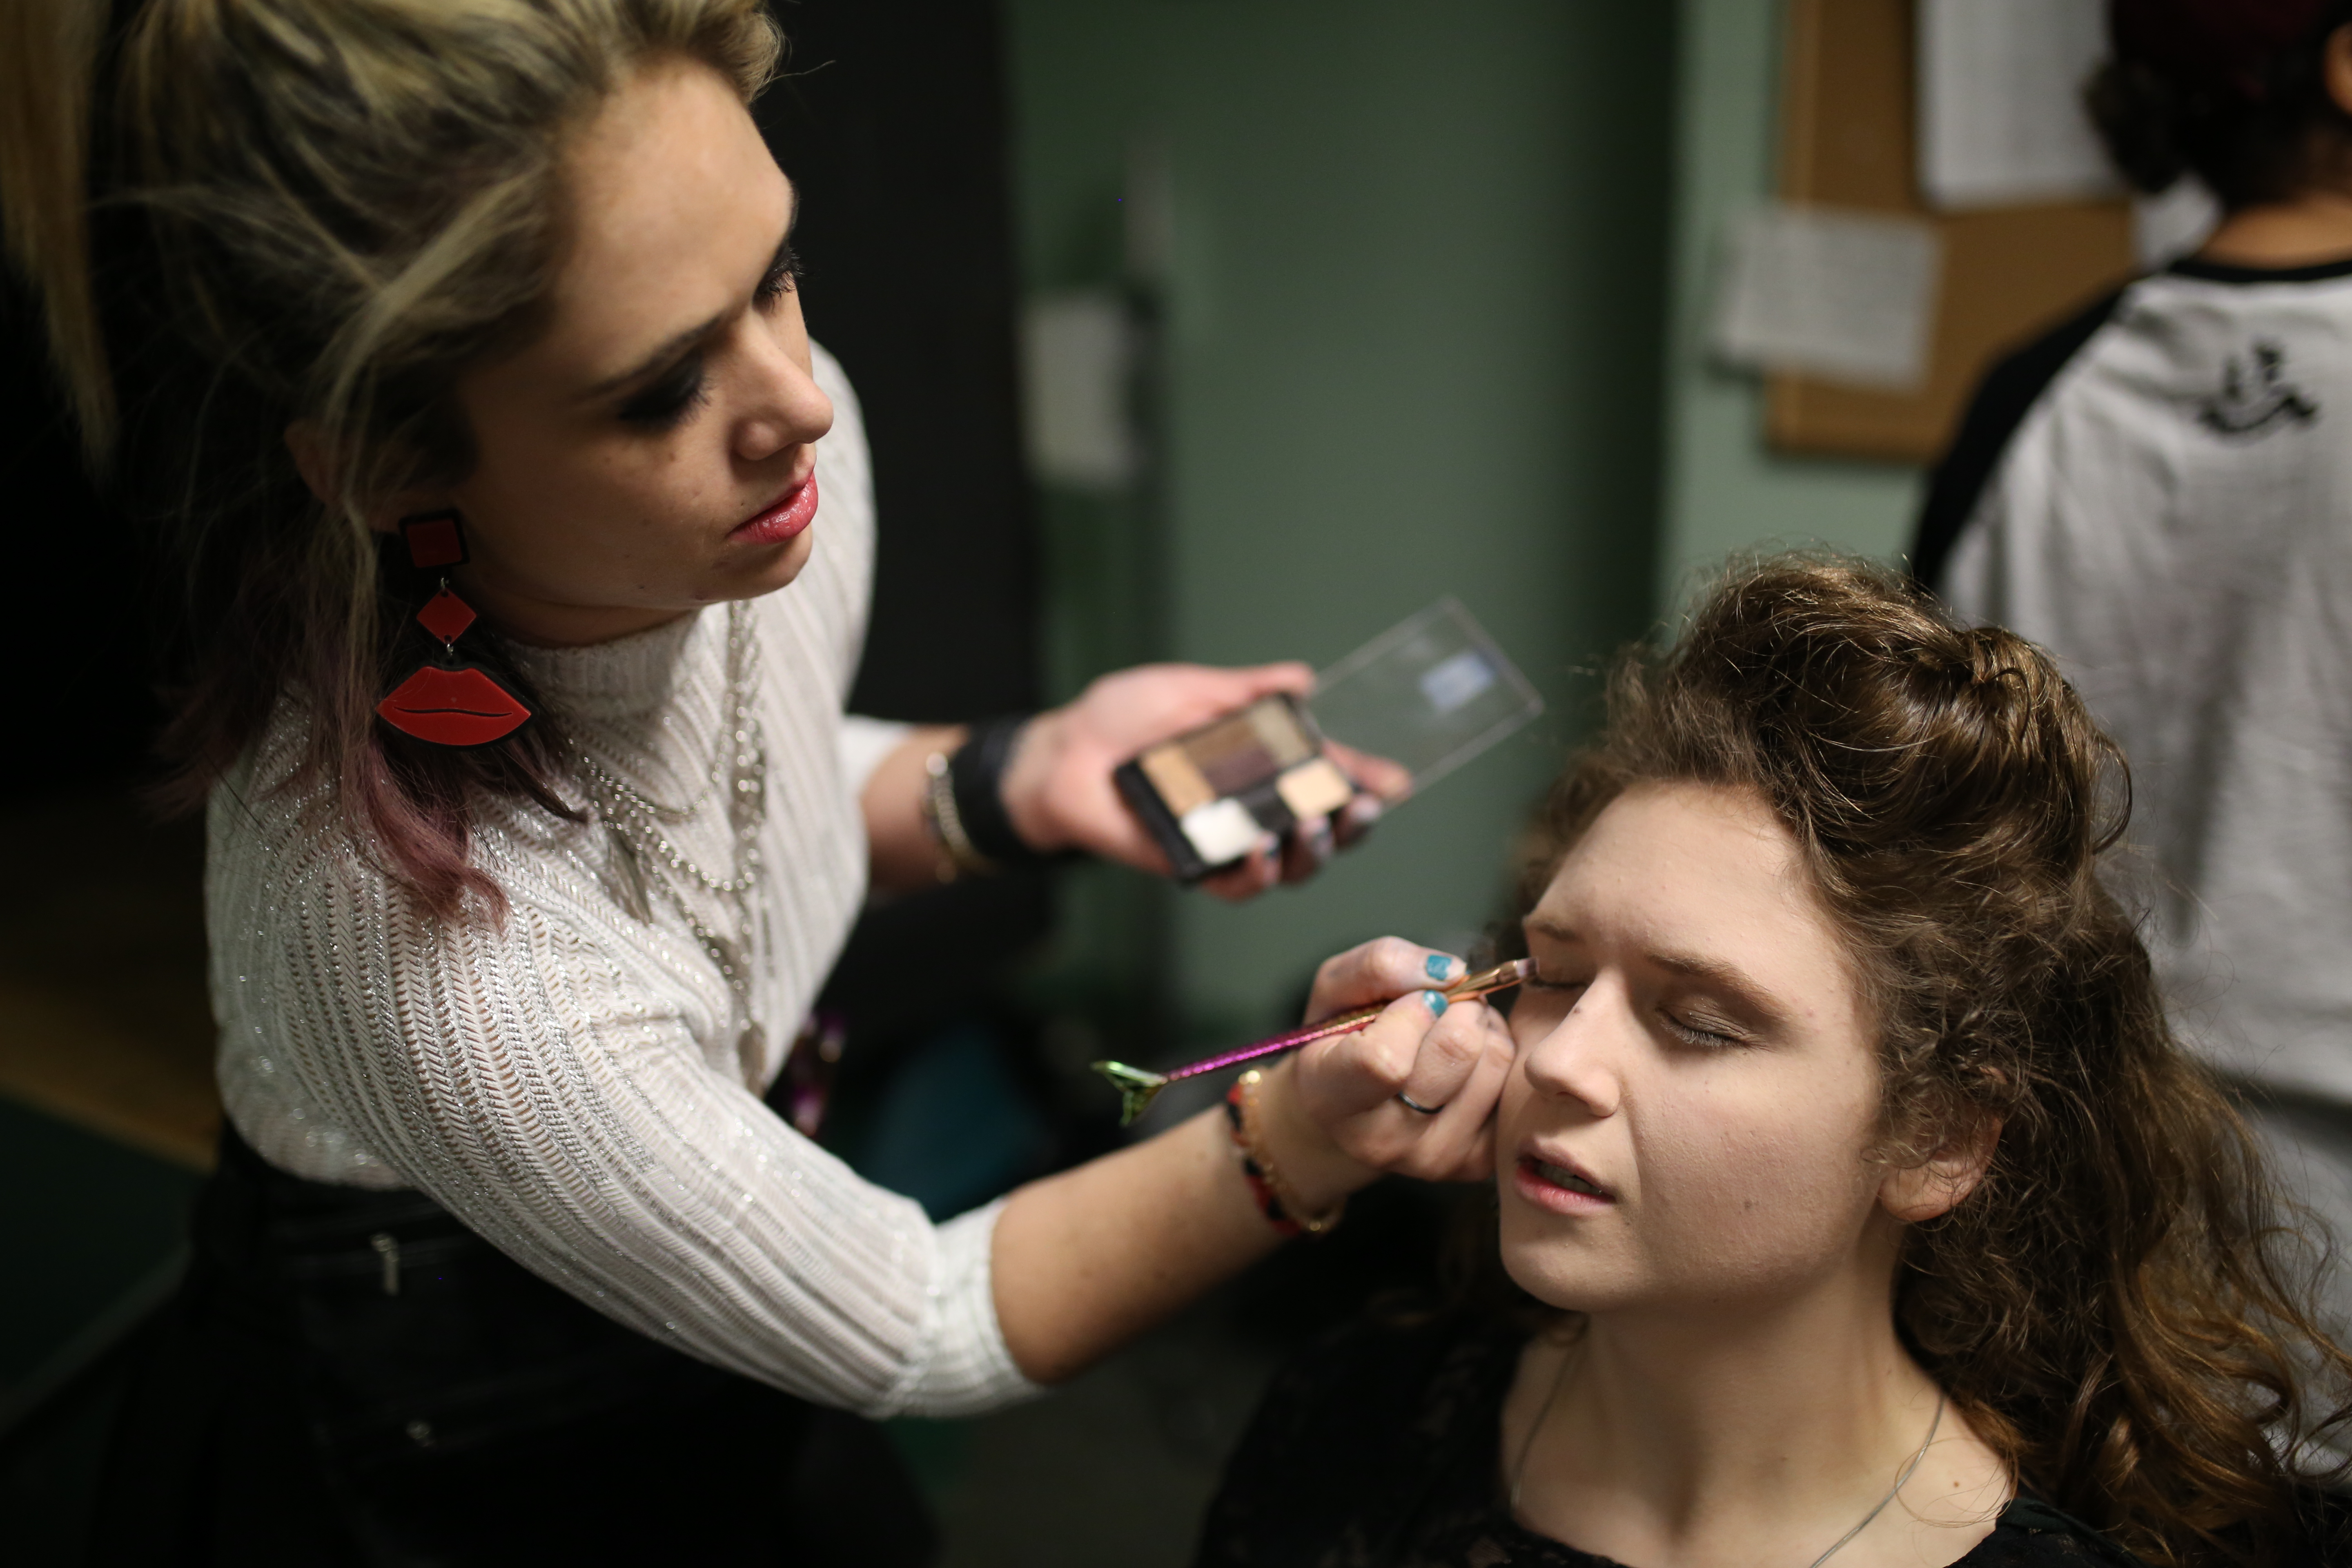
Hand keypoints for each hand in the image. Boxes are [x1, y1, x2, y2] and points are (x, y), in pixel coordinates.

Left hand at [1000, 662, 1396, 900]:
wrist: (1063, 751)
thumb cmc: (1119, 716)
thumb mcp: (1190, 689)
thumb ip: (1246, 690)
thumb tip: (1302, 679)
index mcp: (1260, 764)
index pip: (1324, 776)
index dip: (1362, 780)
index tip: (1393, 781)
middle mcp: (1252, 807)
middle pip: (1323, 831)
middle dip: (1352, 826)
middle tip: (1360, 808)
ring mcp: (1227, 840)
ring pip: (1291, 866)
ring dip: (1315, 852)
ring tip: (1313, 827)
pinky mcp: (1194, 867)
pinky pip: (1238, 885)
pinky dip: (1257, 873)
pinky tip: (1261, 851)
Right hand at [1254, 938, 1516, 1206]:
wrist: (1353, 1111)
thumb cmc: (1341, 1038)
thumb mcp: (1336, 987)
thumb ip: (1380, 965)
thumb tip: (1452, 973)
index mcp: (1331, 1097)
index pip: (1384, 1061)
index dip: (1410, 1011)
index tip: (1409, 999)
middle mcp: (1382, 1142)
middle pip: (1457, 1050)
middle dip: (1456, 1005)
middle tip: (1437, 1005)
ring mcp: (1434, 1158)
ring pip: (1495, 1059)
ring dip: (1481, 1026)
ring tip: (1448, 1031)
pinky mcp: (1477, 1163)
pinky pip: (1514, 1083)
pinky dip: (1497, 1054)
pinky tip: (1467, 1062)